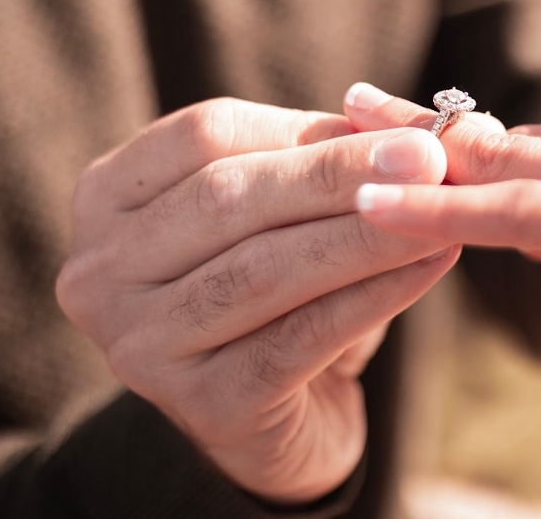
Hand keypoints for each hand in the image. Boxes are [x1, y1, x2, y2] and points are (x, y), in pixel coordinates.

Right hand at [56, 98, 458, 502]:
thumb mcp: (287, 211)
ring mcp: (141, 344)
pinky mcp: (200, 406)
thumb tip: (407, 127)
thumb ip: (322, 160)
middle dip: (338, 176)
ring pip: (263, 270)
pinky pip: (299, 338)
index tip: (398, 128)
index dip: (306, 128)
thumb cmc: (281, 290)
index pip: (205, 136)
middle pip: (228, 199)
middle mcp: (102, 271)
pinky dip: (373, 296)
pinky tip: (429, 267)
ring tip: (439, 213)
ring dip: (365, 236)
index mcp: (108, 197)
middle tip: (430, 160)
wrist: (281, 414)